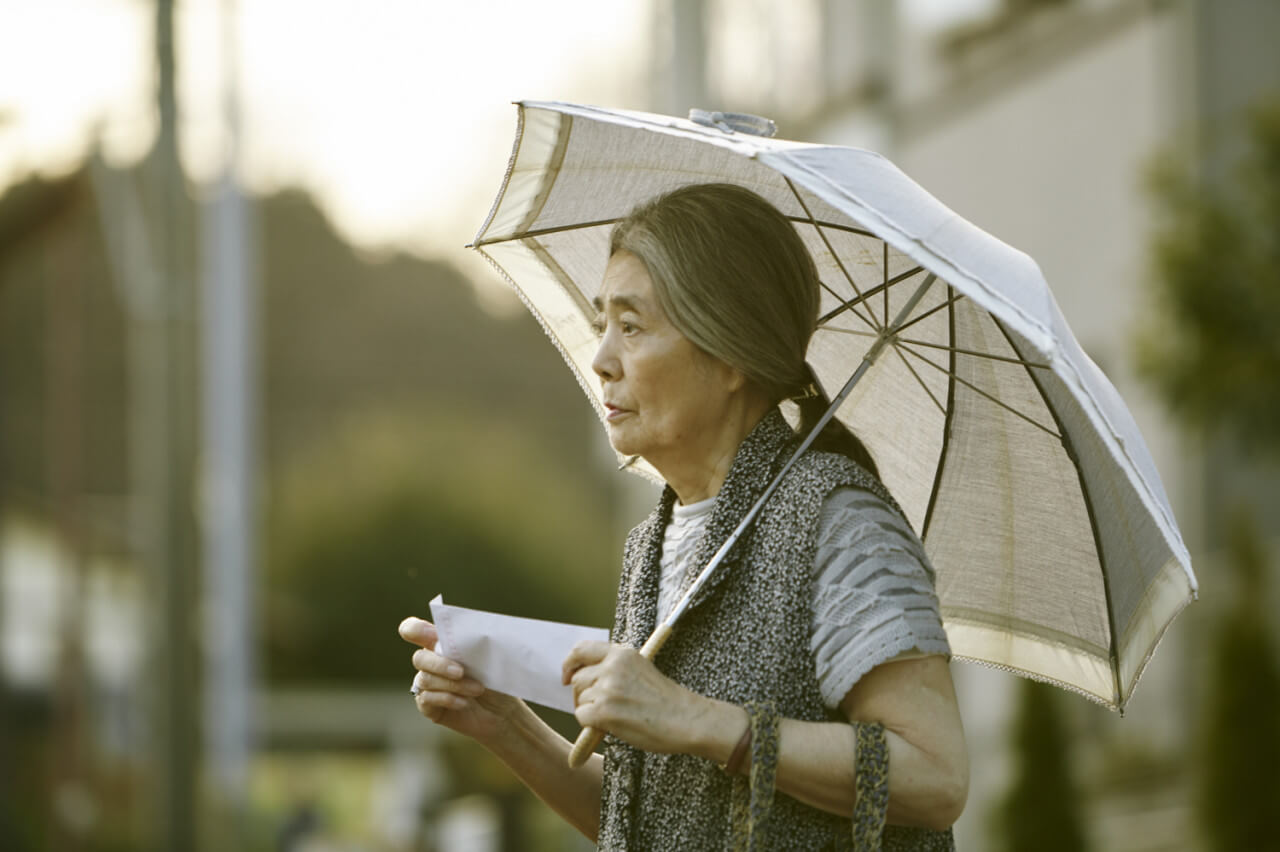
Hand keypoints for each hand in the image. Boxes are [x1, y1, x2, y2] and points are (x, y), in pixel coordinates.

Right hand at [399, 616, 524, 745]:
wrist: (501, 709)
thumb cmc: (494, 678)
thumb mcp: (487, 658)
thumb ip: (472, 645)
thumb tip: (467, 636)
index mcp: (440, 643)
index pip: (415, 630)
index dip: (414, 629)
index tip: (429, 635)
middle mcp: (429, 662)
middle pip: (419, 658)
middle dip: (440, 664)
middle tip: (461, 671)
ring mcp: (427, 685)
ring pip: (426, 680)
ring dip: (452, 684)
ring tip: (477, 689)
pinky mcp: (428, 706)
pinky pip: (427, 699)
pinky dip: (447, 699)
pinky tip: (464, 702)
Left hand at [561, 641, 721, 756]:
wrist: (685, 719)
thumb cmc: (667, 701)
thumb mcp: (641, 670)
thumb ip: (615, 669)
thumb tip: (584, 679)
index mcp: (622, 654)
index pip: (582, 649)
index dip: (570, 663)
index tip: (566, 676)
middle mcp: (612, 667)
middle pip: (577, 678)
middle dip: (581, 694)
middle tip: (597, 708)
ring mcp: (607, 688)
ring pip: (580, 699)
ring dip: (590, 711)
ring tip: (614, 717)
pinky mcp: (604, 710)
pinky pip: (582, 716)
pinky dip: (591, 725)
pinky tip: (611, 726)